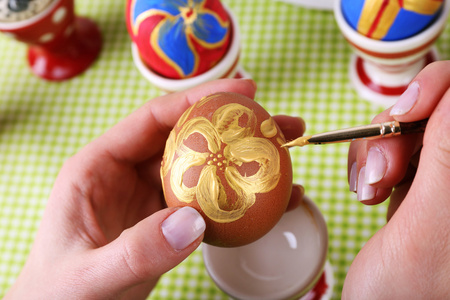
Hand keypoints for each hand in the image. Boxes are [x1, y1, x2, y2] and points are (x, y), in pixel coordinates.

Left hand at [5, 78, 304, 298]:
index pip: (153, 119)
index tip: (242, 92)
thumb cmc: (58, 292)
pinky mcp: (166, 221)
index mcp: (99, 166)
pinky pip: (207, 202)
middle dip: (235, 127)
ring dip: (243, 161)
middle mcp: (127, 173)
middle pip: (188, 138)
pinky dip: (238, 199)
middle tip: (279, 124)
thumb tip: (193, 222)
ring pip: (203, 167)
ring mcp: (149, 197)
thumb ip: (136, 251)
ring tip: (284, 157)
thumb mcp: (89, 274)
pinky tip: (268, 203)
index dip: (198, 99)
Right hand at [344, 61, 449, 298]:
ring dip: (375, 150)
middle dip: (394, 131)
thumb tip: (449, 89)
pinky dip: (368, 161)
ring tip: (369, 189)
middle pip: (433, 108)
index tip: (401, 114)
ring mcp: (441, 176)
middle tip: (380, 174)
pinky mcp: (416, 182)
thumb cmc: (408, 291)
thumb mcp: (431, 223)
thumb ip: (448, 151)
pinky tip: (366, 190)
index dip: (436, 89)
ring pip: (404, 125)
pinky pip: (387, 146)